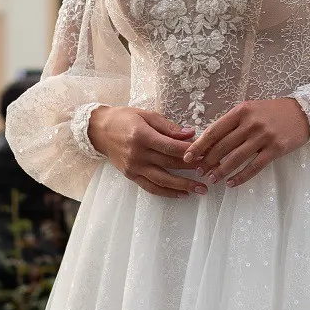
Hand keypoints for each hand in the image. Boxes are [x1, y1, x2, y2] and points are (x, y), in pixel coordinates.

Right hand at [88, 107, 202, 196]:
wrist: (100, 131)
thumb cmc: (124, 119)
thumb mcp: (146, 116)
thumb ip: (169, 127)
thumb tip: (191, 134)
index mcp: (142, 135)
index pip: (170, 146)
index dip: (189, 152)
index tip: (206, 154)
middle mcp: (137, 154)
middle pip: (169, 164)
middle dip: (191, 169)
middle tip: (210, 171)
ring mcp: (134, 167)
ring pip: (162, 180)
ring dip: (183, 186)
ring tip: (201, 189)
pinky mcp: (131, 176)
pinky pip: (151, 187)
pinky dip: (168, 193)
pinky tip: (182, 194)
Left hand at [182, 98, 309, 187]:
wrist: (303, 113)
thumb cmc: (272, 112)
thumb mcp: (250, 110)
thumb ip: (233, 123)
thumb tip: (210, 142)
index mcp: (241, 111)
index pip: (214, 131)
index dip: (199, 146)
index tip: (187, 156)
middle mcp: (251, 123)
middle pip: (223, 146)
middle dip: (208, 161)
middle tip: (199, 171)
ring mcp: (264, 137)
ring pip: (236, 158)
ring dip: (221, 171)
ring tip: (212, 179)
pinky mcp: (275, 149)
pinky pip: (254, 167)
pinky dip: (240, 177)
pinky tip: (231, 183)